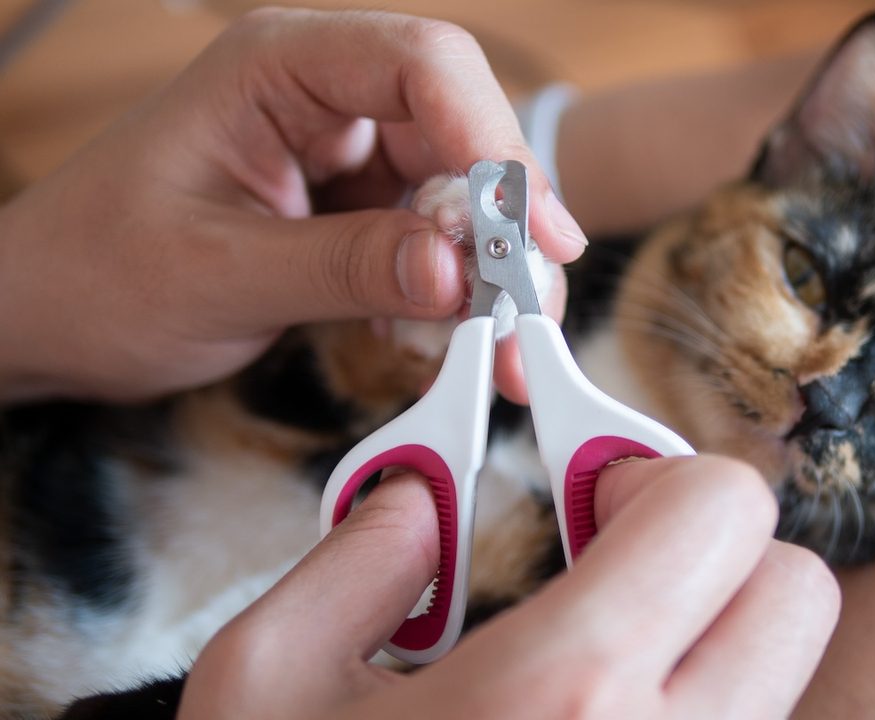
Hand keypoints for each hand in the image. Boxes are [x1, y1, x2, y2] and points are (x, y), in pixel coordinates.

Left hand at [0, 8, 584, 403]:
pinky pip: (433, 237)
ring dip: (489, 271)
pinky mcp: (354, 206)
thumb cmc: (97, 273)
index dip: (493, 141)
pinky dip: (452, 291)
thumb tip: (458, 273)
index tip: (533, 233)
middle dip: (506, 224)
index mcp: (278, 67)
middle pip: (461, 132)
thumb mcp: (218, 273)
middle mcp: (324, 96)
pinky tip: (438, 337)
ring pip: (460, 193)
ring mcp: (344, 152)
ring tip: (497, 347)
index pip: (422, 65)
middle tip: (530, 312)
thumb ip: (342, 265)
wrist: (52, 315)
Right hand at [179, 456, 839, 717]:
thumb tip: (423, 499)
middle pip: (794, 591)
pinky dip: (691, 711)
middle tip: (605, 570)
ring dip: (702, 641)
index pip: (722, 509)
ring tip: (583, 667)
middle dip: (710, 553)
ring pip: (777, 678)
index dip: (655, 474)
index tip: (589, 498)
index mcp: (564, 694)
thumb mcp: (264, 682)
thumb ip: (356, 555)